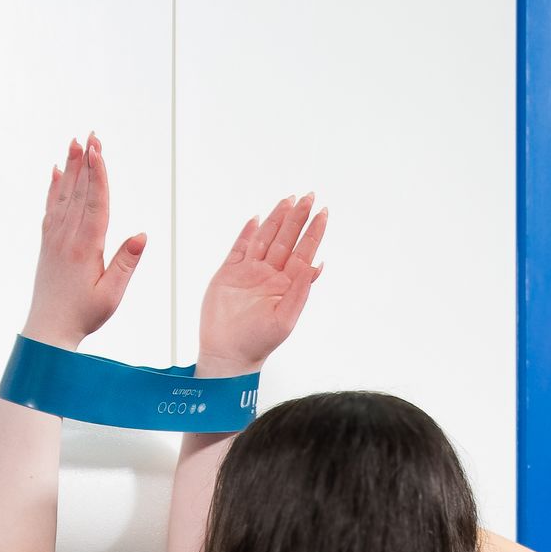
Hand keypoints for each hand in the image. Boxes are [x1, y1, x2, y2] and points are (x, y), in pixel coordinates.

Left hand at [24, 134, 146, 346]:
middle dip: (85, 161)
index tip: (98, 149)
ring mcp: (54, 238)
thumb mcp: (112, 294)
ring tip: (73, 143)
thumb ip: (126, 262)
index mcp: (86, 247)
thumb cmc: (84, 315)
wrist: (48, 330)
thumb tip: (141, 235)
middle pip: (78, 191)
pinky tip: (55, 172)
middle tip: (90, 134)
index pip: (95, 202)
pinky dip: (53, 187)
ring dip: (70, 167)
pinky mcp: (47, 244)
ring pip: (63, 195)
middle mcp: (67, 237)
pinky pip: (51, 208)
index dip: (98, 174)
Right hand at [197, 196, 328, 373]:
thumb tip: (315, 266)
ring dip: (277, 220)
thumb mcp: (285, 320)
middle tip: (309, 197)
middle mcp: (270, 275)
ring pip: (265, 238)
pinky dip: (248, 233)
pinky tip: (257, 220)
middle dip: (298, 218)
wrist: (227, 354)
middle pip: (286, 239)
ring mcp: (249, 272)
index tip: (323, 213)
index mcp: (286, 285)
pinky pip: (240, 247)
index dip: (313, 232)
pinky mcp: (229, 273)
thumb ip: (299, 292)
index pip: (304, 251)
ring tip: (288, 200)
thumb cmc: (257, 343)